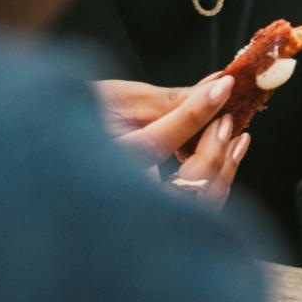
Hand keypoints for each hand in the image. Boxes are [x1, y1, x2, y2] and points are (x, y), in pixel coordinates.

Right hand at [95, 75, 248, 209]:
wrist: (65, 145)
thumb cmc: (83, 115)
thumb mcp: (117, 98)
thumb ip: (167, 101)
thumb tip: (215, 86)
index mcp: (100, 163)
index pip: (155, 142)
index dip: (194, 113)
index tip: (223, 86)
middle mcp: (119, 196)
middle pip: (182, 188)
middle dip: (216, 151)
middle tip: (228, 118)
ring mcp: (138, 212)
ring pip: (195, 204)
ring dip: (223, 169)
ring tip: (237, 137)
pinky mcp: (153, 215)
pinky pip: (195, 208)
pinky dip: (217, 182)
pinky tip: (228, 155)